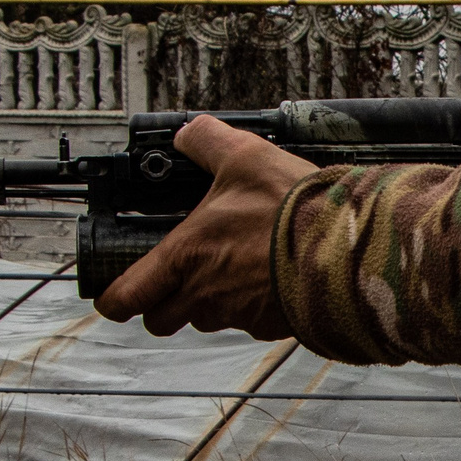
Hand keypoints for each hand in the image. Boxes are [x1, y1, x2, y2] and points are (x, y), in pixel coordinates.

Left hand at [93, 115, 317, 338]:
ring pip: (207, 320)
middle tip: (176, 281)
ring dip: (211, 303)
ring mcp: (238, 315)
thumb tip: (187, 134)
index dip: (115, 299)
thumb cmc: (289, 208)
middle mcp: (204, 294)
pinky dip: (254, 306)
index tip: (116, 296)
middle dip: (163, 305)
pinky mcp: (270, 327)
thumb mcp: (242, 156)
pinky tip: (272, 279)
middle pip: (161, 320)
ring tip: (236, 270)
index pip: (127, 297)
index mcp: (185, 257)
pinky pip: (249, 323)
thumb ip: (206, 142)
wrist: (344, 246)